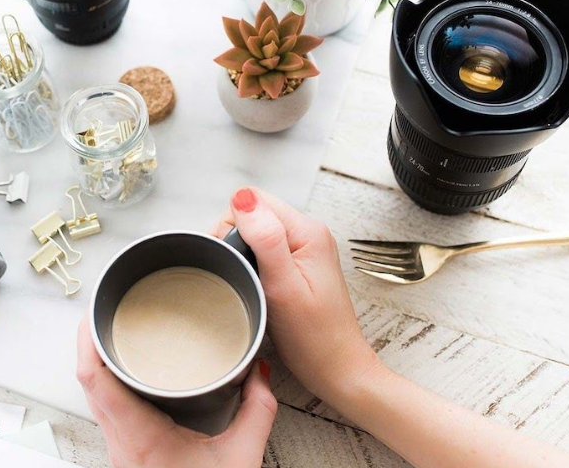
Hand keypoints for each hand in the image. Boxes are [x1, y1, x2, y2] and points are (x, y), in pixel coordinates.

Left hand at [76, 318, 277, 467]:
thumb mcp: (241, 458)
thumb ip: (257, 410)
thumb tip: (260, 373)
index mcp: (138, 436)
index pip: (94, 379)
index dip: (87, 341)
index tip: (94, 312)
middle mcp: (120, 441)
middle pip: (87, 380)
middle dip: (90, 339)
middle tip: (104, 308)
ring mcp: (119, 448)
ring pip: (92, 394)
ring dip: (96, 359)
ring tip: (110, 328)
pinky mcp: (126, 452)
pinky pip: (104, 406)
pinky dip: (107, 379)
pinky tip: (124, 366)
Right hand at [213, 187, 382, 404]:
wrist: (337, 370)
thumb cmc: (314, 338)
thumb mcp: (283, 287)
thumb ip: (265, 239)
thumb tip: (243, 198)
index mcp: (307, 232)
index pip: (253, 200)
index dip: (232, 225)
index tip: (233, 260)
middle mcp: (308, 234)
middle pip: (253, 214)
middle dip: (235, 241)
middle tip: (242, 277)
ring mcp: (304, 249)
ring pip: (255, 232)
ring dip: (243, 255)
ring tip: (251, 285)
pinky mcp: (298, 265)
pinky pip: (263, 250)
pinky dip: (252, 266)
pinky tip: (256, 287)